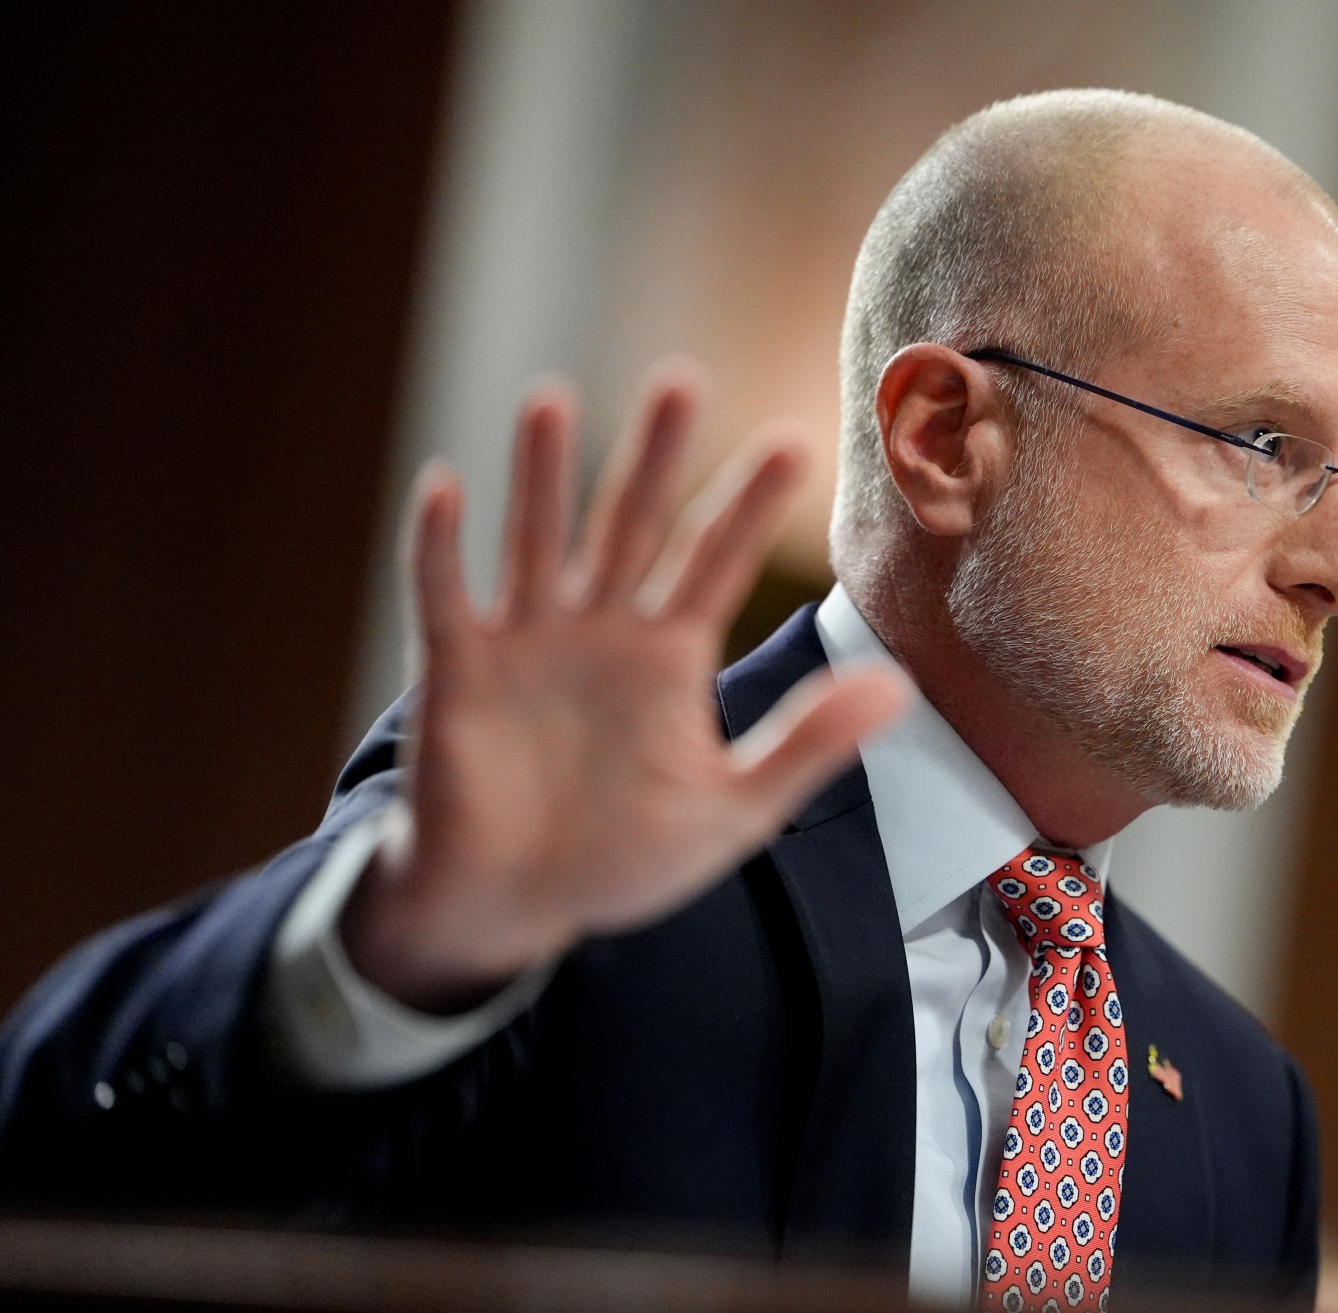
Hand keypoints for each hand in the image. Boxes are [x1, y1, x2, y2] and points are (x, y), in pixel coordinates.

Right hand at [341, 364, 907, 1011]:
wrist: (517, 906)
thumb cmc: (623, 857)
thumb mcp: (733, 810)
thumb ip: (806, 744)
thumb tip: (898, 688)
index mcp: (669, 654)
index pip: (715, 561)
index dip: (749, 506)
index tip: (794, 443)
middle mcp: (600, 629)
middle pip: (632, 527)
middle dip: (655, 458)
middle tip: (682, 381)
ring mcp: (526, 643)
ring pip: (538, 541)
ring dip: (542, 475)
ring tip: (550, 400)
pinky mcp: (457, 674)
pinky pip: (446, 600)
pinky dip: (439, 548)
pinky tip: (443, 487)